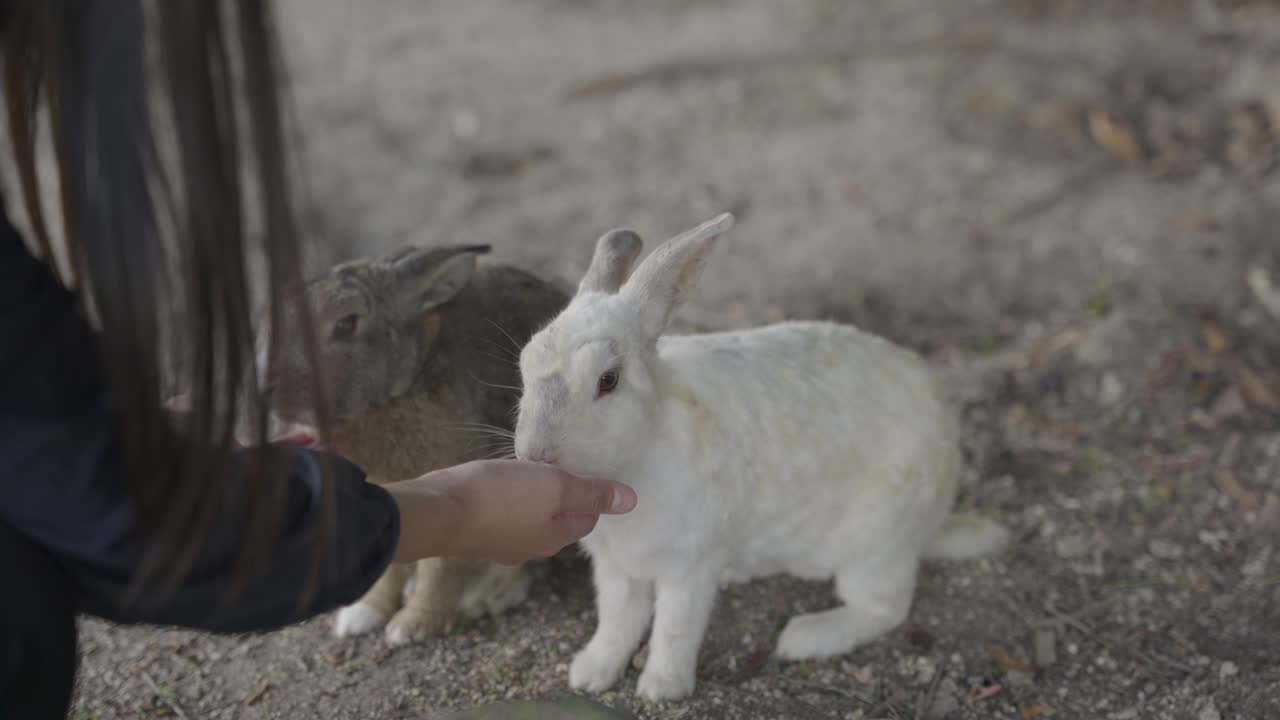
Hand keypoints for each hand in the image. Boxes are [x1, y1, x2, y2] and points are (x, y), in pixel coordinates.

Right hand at [384, 459, 636, 564]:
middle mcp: (530, 547)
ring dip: (532, 493)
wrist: (438, 510)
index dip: (589, 491)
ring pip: (529, 515)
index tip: (581, 467)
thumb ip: (592, 493)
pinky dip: (506, 496)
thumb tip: (632, 501)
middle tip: (555, 464)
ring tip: (526, 467)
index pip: (588, 517)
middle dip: (560, 494)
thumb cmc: (500, 497)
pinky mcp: (477, 531)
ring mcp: (501, 542)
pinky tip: (497, 478)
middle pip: (559, 518)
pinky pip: (502, 512)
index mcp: (555, 538)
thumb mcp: (555, 487)